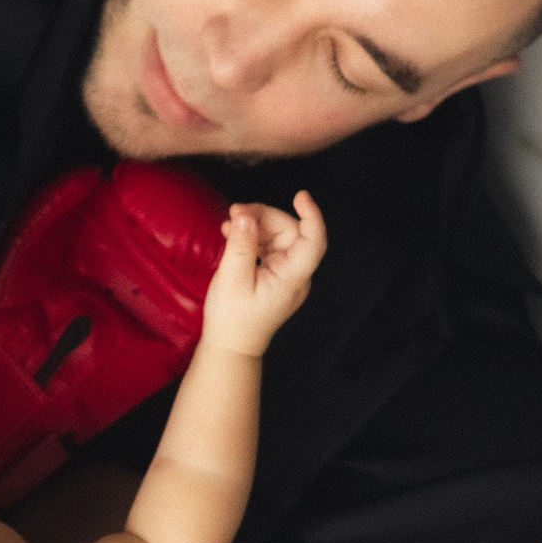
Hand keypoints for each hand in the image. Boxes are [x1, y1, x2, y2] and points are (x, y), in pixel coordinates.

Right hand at [201, 194, 326, 356]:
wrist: (230, 347)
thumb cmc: (233, 320)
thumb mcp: (232, 279)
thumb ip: (241, 245)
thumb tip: (245, 216)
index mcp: (292, 277)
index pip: (313, 241)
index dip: (311, 215)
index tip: (300, 195)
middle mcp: (294, 275)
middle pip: (289, 232)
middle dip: (263, 217)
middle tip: (234, 213)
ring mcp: (285, 275)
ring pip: (278, 237)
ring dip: (254, 225)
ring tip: (228, 225)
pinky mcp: (274, 275)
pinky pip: (269, 247)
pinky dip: (252, 237)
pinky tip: (232, 234)